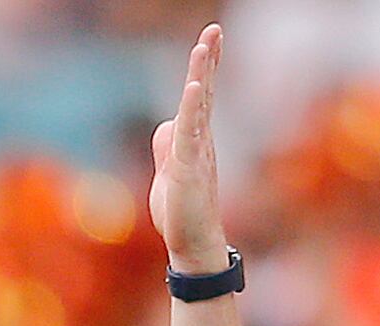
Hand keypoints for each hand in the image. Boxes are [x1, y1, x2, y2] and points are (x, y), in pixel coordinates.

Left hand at [148, 24, 229, 272]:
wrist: (192, 241)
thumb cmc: (182, 211)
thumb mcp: (168, 172)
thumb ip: (167, 147)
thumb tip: (166, 124)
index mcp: (195, 139)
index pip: (199, 97)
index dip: (204, 68)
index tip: (208, 39)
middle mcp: (201, 140)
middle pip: (204, 93)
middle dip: (208, 61)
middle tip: (213, 30)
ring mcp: (196, 152)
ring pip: (198, 107)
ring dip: (201, 75)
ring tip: (203, 47)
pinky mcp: (189, 167)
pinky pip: (191, 133)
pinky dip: (192, 110)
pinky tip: (195, 88)